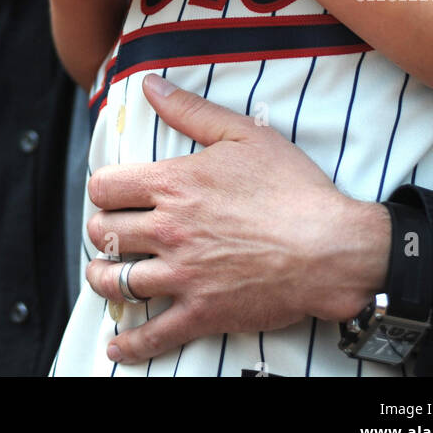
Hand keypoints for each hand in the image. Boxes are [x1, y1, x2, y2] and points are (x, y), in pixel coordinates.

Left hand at [85, 75, 391, 364]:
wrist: (330, 247)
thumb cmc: (291, 188)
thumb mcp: (243, 134)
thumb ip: (191, 110)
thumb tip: (151, 85)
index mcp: (174, 183)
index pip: (105, 187)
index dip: (103, 189)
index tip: (111, 194)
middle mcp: (168, 229)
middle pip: (103, 233)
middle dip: (101, 231)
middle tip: (110, 232)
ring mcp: (182, 274)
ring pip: (116, 282)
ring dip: (102, 278)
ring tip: (105, 275)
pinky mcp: (201, 313)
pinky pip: (152, 334)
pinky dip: (130, 345)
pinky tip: (117, 347)